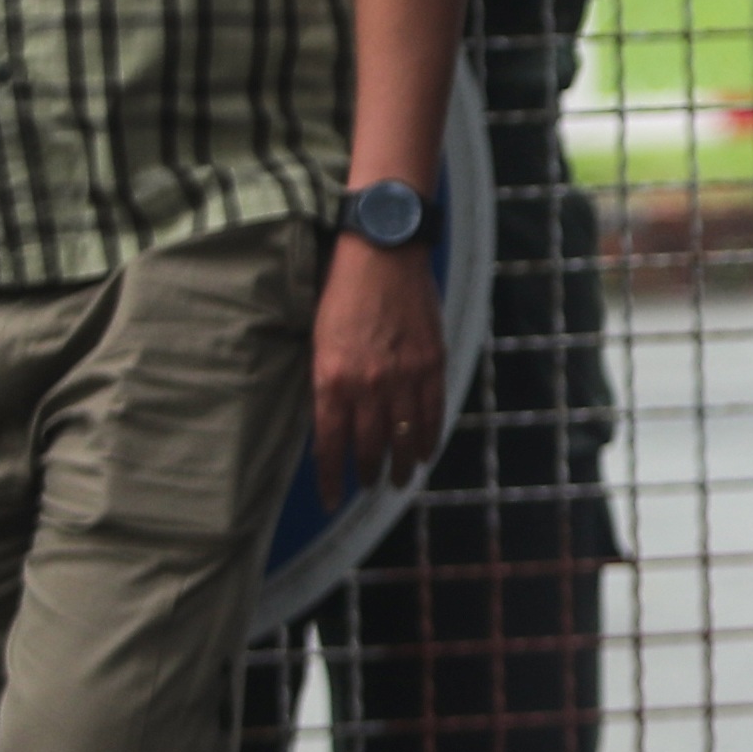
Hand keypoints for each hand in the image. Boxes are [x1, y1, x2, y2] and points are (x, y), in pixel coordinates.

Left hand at [313, 233, 450, 502]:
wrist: (382, 252)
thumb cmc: (342, 291)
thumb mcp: (319, 339)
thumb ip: (327, 382)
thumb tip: (333, 421)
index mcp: (332, 378)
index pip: (331, 443)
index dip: (331, 477)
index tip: (331, 499)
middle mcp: (368, 384)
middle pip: (370, 446)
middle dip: (367, 474)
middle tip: (368, 487)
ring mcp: (404, 375)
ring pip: (405, 436)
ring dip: (402, 464)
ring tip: (399, 480)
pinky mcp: (432, 363)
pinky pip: (433, 412)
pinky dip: (430, 437)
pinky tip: (425, 451)